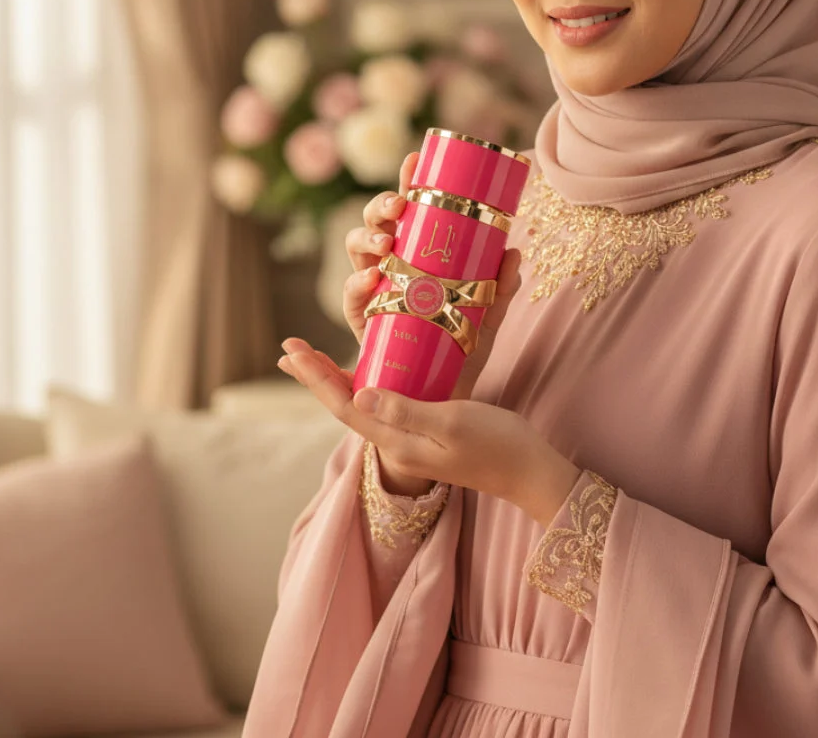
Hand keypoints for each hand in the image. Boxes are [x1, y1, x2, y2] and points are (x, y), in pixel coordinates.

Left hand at [276, 341, 579, 525]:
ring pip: (361, 403)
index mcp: (397, 439)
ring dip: (333, 378)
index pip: (344, 405)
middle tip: (289, 347)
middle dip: (315, 375)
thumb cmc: (496, 445)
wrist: (528, 471)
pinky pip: (384, 401)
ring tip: (312, 356)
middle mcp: (396, 439)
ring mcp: (410, 435)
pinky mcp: (425, 427)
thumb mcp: (452, 423)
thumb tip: (358, 395)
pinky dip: (365, 380)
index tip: (292, 349)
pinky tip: (364, 370)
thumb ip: (406, 410)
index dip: (315, 376)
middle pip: (344, 404)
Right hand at [341, 151, 523, 403]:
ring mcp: (373, 289)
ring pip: (357, 249)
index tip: (415, 159)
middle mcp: (390, 264)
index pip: (410, 209)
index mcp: (416, 252)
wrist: (440, 396)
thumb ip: (500, 289)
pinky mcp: (363, 319)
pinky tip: (370, 279)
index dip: (408, 181)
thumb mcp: (487, 318)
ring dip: (367, 237)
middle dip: (382, 205)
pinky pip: (351, 297)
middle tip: (399, 205)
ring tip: (386, 241)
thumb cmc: (459, 347)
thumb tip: (514, 253)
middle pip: (376, 221)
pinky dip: (356, 284)